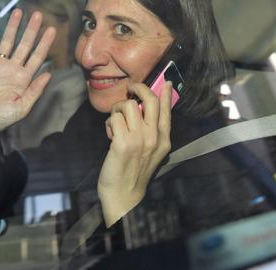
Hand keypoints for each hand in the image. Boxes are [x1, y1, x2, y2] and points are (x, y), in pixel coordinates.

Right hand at [0, 9, 55, 141]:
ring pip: (6, 42)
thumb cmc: (1, 119)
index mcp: (24, 78)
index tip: (52, 30)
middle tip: (39, 14)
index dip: (44, 43)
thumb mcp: (22, 108)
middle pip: (24, 45)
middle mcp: (12, 69)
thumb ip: (35, 91)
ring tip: (18, 11)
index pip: (37, 57)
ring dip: (12, 27)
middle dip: (31, 30)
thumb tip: (50, 74)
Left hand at [97, 82, 172, 225]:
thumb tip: (145, 109)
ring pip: (128, 106)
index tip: (165, 81)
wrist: (124, 195)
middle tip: (130, 89)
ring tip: (115, 122)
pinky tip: (110, 135)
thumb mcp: (152, 152)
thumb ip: (152, 132)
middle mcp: (154, 138)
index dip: (165, 93)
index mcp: (164, 140)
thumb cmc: (134, 171)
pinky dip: (109, 123)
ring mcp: (139, 140)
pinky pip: (114, 119)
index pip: (166, 110)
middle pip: (149, 100)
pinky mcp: (122, 144)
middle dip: (137, 88)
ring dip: (118, 110)